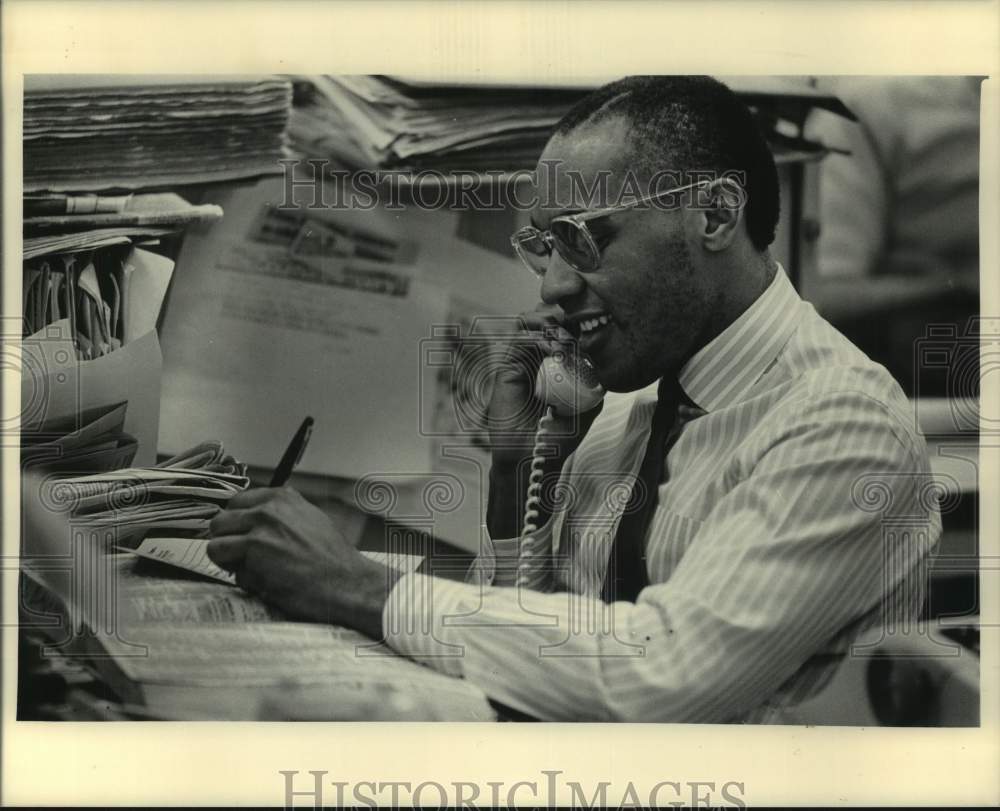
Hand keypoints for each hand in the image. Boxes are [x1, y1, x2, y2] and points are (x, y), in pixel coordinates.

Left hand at [206, 487, 399, 637]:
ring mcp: (259, 531)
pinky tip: (262, 581)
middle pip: (220, 521)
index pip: (236, 502)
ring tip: (249, 570)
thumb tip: (254, 521)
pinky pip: (227, 566)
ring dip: (228, 560)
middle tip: (241, 557)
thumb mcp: (310, 520)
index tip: (240, 536)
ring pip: (216, 544)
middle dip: (227, 541)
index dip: (236, 523)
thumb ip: (281, 516)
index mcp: (282, 498)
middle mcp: (268, 510)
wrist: (346, 582)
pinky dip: (240, 577)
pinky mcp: (253, 555)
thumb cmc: (332, 559)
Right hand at [487, 305, 602, 468]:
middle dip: (562, 318)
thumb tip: (607, 361)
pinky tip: (552, 348)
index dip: (575, 323)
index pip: (563, 329)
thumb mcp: (588, 406)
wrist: (534, 456)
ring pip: (530, 323)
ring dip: (549, 325)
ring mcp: (521, 360)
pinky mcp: (507, 368)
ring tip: (565, 340)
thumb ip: (597, 383)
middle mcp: (537, 357)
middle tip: (577, 332)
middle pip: (546, 319)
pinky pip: (518, 341)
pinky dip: (536, 338)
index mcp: (555, 363)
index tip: (592, 328)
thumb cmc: (558, 436)